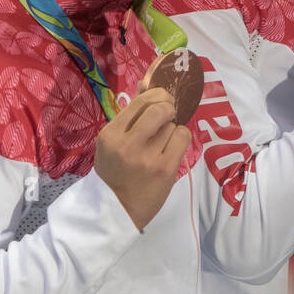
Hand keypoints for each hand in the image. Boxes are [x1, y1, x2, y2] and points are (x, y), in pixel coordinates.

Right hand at [94, 88, 191, 231]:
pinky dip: (181, 138)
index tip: (162, 101)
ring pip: (173, 124)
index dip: (156, 95)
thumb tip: (147, 84)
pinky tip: (172, 147)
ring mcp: (147, 157)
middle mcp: (127, 144)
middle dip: (168, 107)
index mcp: (110, 135)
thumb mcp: (113, 142)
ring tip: (163, 140)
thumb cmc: (115, 172)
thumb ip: (130, 115)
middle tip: (169, 114)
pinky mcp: (165, 169)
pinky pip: (182, 137)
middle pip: (159, 108)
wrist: (117, 210)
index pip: (140, 101)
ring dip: (172, 127)